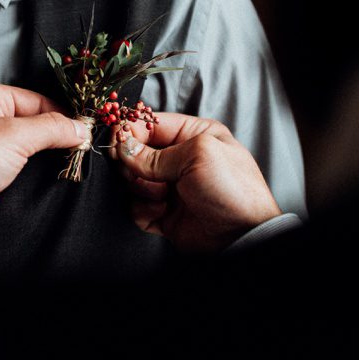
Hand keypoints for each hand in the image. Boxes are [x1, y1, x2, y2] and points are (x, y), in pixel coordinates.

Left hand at [0, 82, 87, 236]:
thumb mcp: (14, 135)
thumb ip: (52, 129)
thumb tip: (81, 128)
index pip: (37, 100)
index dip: (63, 115)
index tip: (87, 131)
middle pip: (33, 123)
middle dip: (57, 136)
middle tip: (84, 148)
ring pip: (27, 148)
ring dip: (46, 156)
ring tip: (73, 162)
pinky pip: (17, 168)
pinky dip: (34, 173)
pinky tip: (52, 178)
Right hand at [116, 114, 280, 251]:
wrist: (241, 235)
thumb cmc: (232, 188)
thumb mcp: (197, 155)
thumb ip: (156, 153)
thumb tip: (123, 148)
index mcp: (193, 135)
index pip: (151, 124)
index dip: (131, 130)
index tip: (116, 139)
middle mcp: (180, 159)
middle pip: (136, 152)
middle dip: (133, 163)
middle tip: (136, 171)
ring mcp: (171, 186)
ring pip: (133, 180)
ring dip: (142, 188)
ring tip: (162, 195)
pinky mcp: (163, 212)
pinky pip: (136, 206)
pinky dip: (144, 209)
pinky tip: (163, 211)